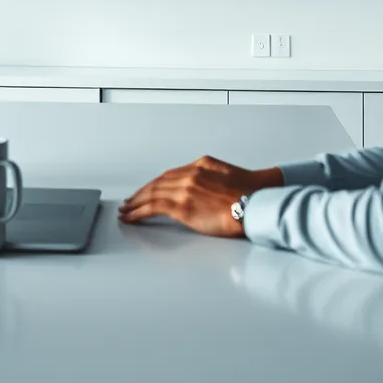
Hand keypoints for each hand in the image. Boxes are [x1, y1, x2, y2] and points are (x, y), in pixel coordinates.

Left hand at [117, 155, 282, 237]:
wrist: (255, 202)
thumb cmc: (249, 193)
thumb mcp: (227, 174)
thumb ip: (210, 176)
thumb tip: (203, 186)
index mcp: (200, 165)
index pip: (170, 174)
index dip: (156, 183)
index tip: (147, 190)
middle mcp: (190, 174)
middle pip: (158, 182)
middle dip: (142, 192)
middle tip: (130, 200)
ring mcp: (184, 189)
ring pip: (151, 193)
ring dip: (135, 202)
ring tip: (126, 210)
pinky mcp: (182, 206)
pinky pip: (152, 208)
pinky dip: (138, 212)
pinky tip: (130, 216)